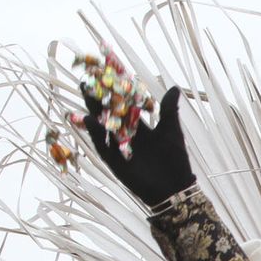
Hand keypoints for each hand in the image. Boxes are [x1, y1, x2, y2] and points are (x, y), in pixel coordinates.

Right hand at [80, 84, 194, 206]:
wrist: (174, 186)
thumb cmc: (175, 158)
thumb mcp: (171, 130)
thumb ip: (169, 109)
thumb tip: (174, 87)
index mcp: (140, 126)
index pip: (125, 105)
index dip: (117, 91)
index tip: (108, 74)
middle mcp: (126, 135)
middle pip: (109, 113)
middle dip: (99, 98)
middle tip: (89, 80)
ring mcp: (118, 147)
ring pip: (102, 126)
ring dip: (93, 110)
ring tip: (85, 93)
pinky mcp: (113, 161)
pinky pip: (101, 145)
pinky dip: (95, 133)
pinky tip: (89, 120)